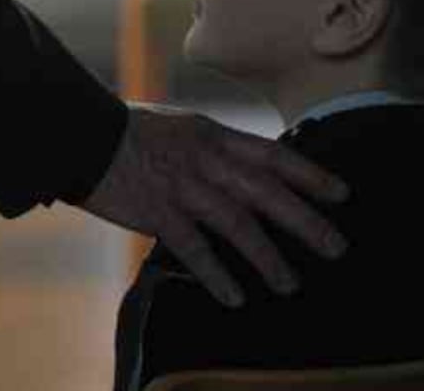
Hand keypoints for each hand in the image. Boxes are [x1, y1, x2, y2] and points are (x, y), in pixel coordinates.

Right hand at [75, 102, 349, 306]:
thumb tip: (245, 168)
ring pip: (238, 224)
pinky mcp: (157, 211)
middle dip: (306, 221)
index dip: (309, 174)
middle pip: (267, 192)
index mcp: (214, 136)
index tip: (341, 193)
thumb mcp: (182, 126)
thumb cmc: (129, 132)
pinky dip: (217, 274)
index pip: (272, 154)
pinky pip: (194, 249)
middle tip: (336, 247)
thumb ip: (214, 147)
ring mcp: (183, 186)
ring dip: (267, 257)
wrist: (82, 135)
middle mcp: (206, 160)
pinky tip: (235, 297)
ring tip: (289, 283)